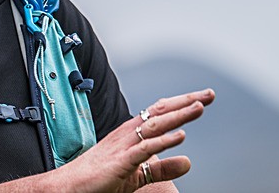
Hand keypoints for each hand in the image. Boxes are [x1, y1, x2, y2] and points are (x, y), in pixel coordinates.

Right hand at [52, 88, 214, 192]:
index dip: (181, 104)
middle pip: (160, 112)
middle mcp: (128, 134)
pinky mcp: (120, 162)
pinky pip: (144, 149)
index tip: (203, 99)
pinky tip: (180, 137)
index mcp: (131, 133)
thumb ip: (162, 168)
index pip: (160, 113)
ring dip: (178, 116)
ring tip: (199, 109)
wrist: (69, 186)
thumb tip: (189, 161)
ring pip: (154, 126)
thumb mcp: (137, 174)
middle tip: (209, 95)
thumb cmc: (99, 178)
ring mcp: (123, 146)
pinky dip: (163, 142)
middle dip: (185, 102)